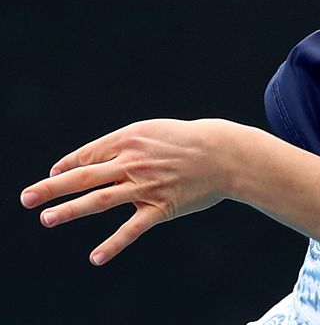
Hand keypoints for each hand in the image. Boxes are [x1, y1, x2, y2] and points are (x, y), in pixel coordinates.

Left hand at [19, 117, 234, 265]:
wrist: (223, 153)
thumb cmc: (186, 141)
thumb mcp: (153, 131)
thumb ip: (123, 145)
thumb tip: (90, 160)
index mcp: (131, 137)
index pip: (89, 154)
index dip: (67, 166)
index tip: (51, 176)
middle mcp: (134, 161)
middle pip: (86, 175)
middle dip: (53, 187)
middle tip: (26, 197)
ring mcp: (146, 185)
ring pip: (101, 199)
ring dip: (71, 210)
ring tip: (46, 219)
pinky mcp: (160, 207)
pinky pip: (132, 228)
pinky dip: (113, 244)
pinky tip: (95, 257)